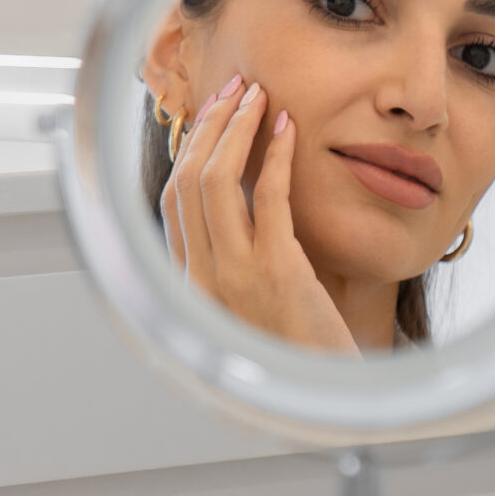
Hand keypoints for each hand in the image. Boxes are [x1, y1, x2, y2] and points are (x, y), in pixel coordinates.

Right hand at [163, 77, 357, 354]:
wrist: (323, 406)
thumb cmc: (292, 358)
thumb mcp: (246, 306)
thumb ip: (231, 261)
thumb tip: (240, 205)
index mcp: (188, 282)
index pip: (171, 197)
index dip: (189, 148)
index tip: (211, 113)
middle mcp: (201, 275)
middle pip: (188, 178)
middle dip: (209, 125)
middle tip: (235, 89)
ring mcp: (235, 274)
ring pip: (216, 180)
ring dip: (235, 128)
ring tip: (257, 96)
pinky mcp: (278, 272)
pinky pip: (268, 199)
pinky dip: (274, 155)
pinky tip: (286, 127)